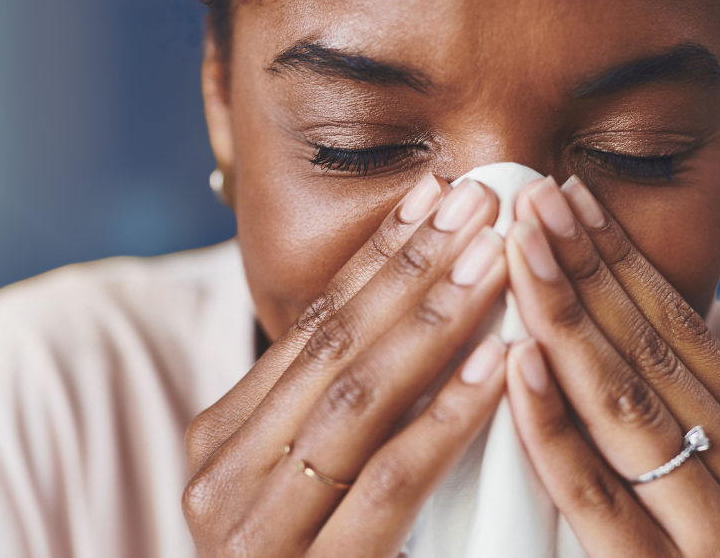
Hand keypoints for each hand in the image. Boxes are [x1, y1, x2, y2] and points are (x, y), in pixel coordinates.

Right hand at [183, 176, 509, 556]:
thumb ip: (344, 415)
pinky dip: (445, 419)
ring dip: (433, 322)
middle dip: (413, 270)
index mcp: (221, 440)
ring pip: (354, 402)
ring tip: (495, 260)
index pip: (311, 329)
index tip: (440, 196)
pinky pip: (385, 484)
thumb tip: (418, 307)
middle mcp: (221, 478)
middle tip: (481, 203)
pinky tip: (499, 367)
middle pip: (332, 349)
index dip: (381, 258)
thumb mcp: (309, 483)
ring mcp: (251, 532)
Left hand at [503, 176, 719, 557]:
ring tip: (516, 249)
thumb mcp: (682, 473)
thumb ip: (654, 402)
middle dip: (587, 273)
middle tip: (529, 197)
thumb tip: (587, 298)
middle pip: (657, 358)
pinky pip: (599, 497)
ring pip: (633, 412)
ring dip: (567, 321)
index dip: (620, 262)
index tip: (563, 196)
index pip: (684, 334)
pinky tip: (515, 361)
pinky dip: (554, 426)